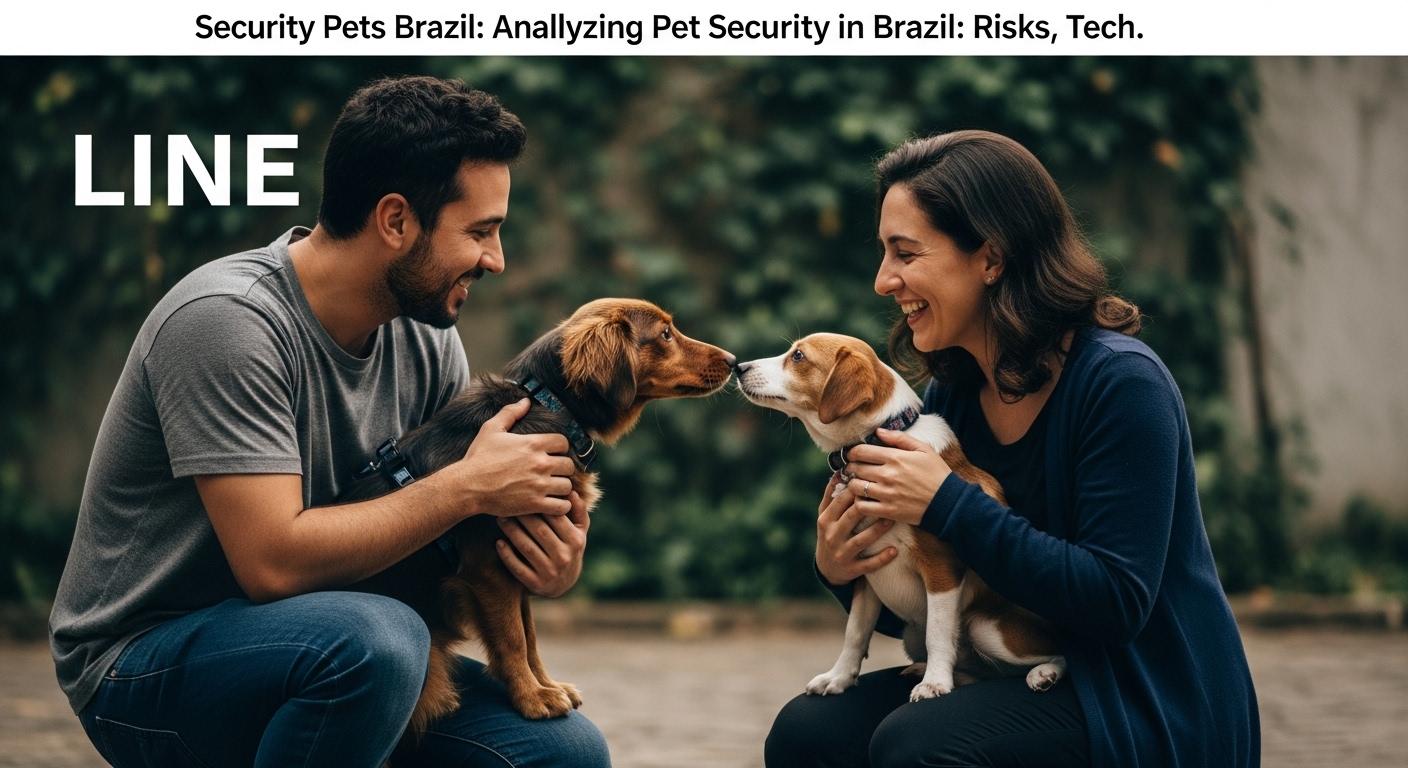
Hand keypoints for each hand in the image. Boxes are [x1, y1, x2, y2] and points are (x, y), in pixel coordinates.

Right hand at [451, 399, 576, 518]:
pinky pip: (561, 507)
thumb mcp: (491, 429)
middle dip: (562, 469)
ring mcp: (539, 485)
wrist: (467, 486)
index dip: (560, 448)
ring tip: (552, 490)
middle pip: (569, 465)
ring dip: (561, 488)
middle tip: (553, 473)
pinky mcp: (535, 504)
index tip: (552, 454)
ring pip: (567, 486)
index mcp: (532, 444)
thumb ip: (510, 412)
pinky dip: (560, 507)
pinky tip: (551, 504)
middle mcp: (540, 463)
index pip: (564, 443)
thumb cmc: (478, 458)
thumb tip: (526, 400)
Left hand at [496, 490, 588, 596]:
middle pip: (539, 531)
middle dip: (522, 516)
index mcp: (576, 541)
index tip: (525, 495)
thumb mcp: (580, 532)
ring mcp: (550, 572)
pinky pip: (518, 567)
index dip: (540, 505)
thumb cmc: (569, 549)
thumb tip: (571, 492)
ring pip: (526, 547)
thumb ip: (578, 512)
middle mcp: (564, 557)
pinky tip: (499, 542)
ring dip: (511, 531)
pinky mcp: (536, 584)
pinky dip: (507, 555)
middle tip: (508, 504)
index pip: (556, 518)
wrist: (564, 585)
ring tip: (501, 519)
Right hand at [815, 472, 898, 586]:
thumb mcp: (825, 516)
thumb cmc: (830, 534)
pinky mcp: (851, 569)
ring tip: (892, 519)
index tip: (873, 479)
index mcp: (825, 520)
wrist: (827, 569)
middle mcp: (831, 536)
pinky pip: (869, 564)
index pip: (840, 500)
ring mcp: (841, 553)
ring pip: (861, 540)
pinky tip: (895, 550)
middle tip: (888, 495)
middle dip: (869, 505)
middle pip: (851, 517)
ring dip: (878, 529)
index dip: (856, 488)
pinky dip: (882, 557)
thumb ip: (830, 496)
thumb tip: (839, 472)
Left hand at [842, 428, 951, 526]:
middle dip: (851, 467)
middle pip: (855, 468)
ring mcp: (887, 494)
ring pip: (855, 487)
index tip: (853, 455)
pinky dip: (858, 503)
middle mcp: (888, 475)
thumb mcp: (924, 449)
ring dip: (853, 484)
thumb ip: (900, 438)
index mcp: (895, 457)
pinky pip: (862, 506)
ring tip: (858, 484)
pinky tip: (864, 500)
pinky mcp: (888, 511)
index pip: (861, 451)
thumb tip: (878, 432)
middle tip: (854, 469)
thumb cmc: (936, 474)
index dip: (852, 452)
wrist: (948, 502)